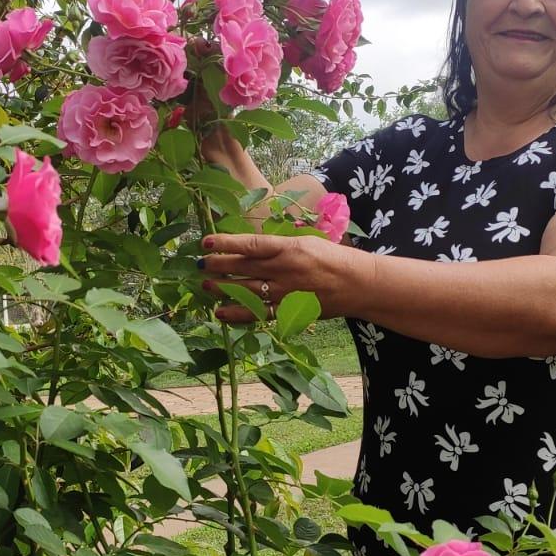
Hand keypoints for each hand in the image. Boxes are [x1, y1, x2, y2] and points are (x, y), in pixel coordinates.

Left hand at [199, 230, 362, 323]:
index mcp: (288, 248)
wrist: (356, 283)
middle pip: (242, 267)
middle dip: (217, 265)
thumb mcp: (305, 241)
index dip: (225, 243)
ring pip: (246, 290)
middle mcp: (283, 269)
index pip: (250, 244)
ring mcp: (284, 292)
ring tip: (206, 285)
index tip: (206, 241)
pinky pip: (257, 314)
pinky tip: (220, 313)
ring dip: (223, 288)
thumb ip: (277, 245)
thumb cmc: (331, 258)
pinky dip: (237, 314)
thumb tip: (248, 245)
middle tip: (199, 264)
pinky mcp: (288, 310)